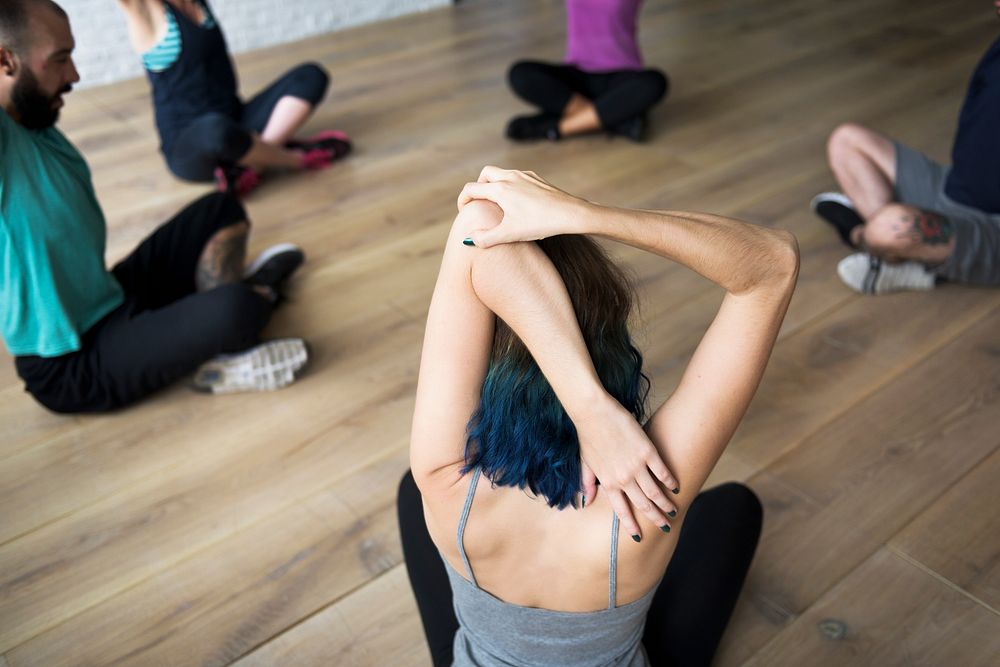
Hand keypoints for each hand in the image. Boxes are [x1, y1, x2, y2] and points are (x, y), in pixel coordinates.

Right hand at [457, 166, 590, 246]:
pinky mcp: (537, 179)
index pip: (472, 189)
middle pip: (485, 174)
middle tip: (480, 203)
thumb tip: (469, 240)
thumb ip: (486, 238)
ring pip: (502, 173)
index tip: (464, 212)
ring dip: (494, 184)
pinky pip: (517, 177)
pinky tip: (518, 202)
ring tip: (498, 204)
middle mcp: (510, 177)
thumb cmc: (540, 223)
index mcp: (500, 189)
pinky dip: (510, 185)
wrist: (570, 214)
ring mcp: (525, 176)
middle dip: (478, 186)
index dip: (463, 201)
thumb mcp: (509, 234)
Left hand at [575, 395, 679, 539]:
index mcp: (608, 483)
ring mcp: (636, 466)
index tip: (639, 537)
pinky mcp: (647, 451)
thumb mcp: (585, 463)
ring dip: (665, 503)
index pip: (621, 510)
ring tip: (674, 510)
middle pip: (643, 504)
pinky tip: (677, 486)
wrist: (593, 412)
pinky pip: (662, 471)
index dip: (632, 525)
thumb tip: (585, 501)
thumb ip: (587, 484)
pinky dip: (670, 480)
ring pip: (655, 492)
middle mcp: (623, 478)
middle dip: (655, 517)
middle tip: (665, 526)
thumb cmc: (587, 435)